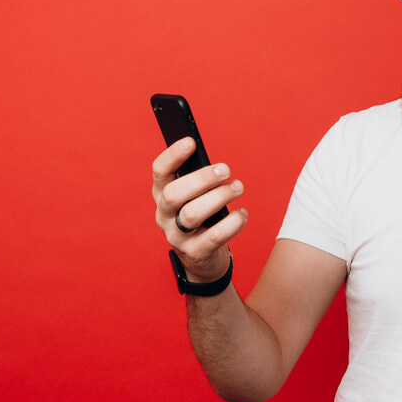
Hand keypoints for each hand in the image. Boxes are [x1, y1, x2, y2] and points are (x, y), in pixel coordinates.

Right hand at [152, 137, 247, 281]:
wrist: (202, 258)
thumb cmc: (202, 217)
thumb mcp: (195, 196)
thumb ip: (199, 180)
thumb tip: (216, 165)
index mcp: (162, 194)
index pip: (159, 172)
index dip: (172, 156)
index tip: (191, 142)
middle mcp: (164, 215)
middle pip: (173, 194)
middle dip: (201, 179)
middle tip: (225, 170)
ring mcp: (176, 236)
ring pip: (191, 214)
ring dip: (218, 198)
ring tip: (238, 187)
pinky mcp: (195, 252)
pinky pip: (213, 237)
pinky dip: (232, 223)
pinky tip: (243, 213)